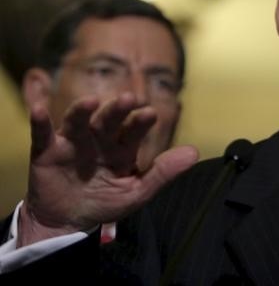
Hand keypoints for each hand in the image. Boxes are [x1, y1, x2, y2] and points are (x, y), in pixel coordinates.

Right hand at [18, 93, 197, 246]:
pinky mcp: (48, 151)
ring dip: (83, 110)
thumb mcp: (137, 192)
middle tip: (128, 99)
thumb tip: (194, 153)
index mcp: (123, 148)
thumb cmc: (105, 202)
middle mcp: (100, 139)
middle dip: (118, 110)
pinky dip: (40, 122)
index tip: (150, 114)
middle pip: (109, 120)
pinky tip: (40, 110)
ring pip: (79, 121)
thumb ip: (164, 172)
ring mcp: (74, 142)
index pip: (135, 131)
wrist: (68, 222)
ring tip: (91, 102)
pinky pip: (43, 134)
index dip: (142, 122)